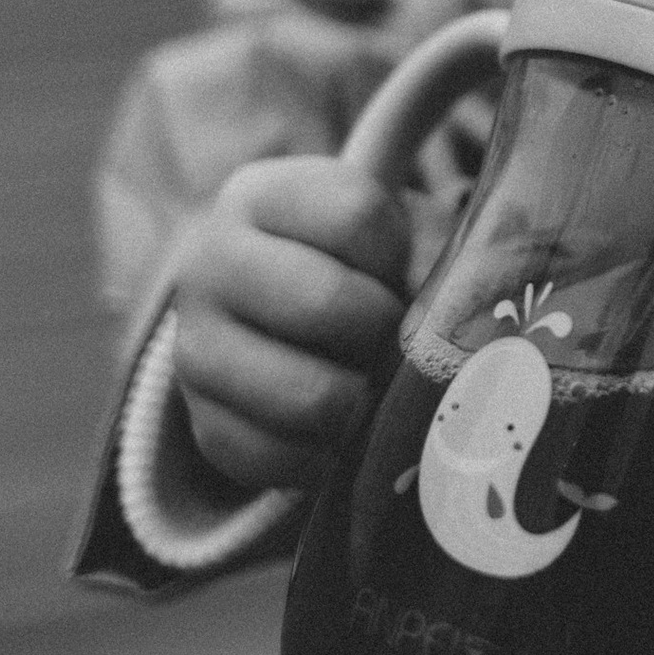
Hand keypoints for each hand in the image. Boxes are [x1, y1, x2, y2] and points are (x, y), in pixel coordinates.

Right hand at [170, 156, 409, 490]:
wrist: (281, 322)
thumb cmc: (358, 264)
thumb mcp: (391, 231)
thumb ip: (430, 248)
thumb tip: (459, 311)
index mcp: (258, 195)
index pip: (357, 215)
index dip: (397, 251)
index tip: (393, 263)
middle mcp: (207, 264)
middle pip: (328, 302)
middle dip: (382, 328)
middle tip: (390, 334)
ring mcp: (194, 349)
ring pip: (310, 395)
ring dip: (362, 401)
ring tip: (369, 383)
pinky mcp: (204, 428)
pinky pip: (286, 459)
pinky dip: (329, 457)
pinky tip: (339, 429)